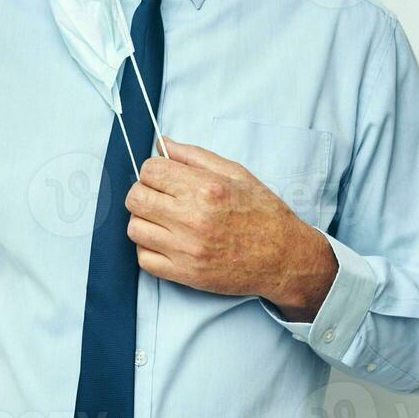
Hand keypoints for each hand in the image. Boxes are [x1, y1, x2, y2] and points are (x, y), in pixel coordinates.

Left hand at [123, 139, 337, 319]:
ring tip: (165, 220)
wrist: (284, 257)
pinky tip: (166, 242)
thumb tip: (162, 143)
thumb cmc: (263, 213)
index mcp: (205, 188)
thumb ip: (194, 155)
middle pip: (135, 198)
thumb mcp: (235, 173)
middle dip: (144, 192)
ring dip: (145, 221)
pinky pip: (143, 259)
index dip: (154, 170)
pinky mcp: (184, 274)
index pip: (150, 170)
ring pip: (134, 228)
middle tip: (161, 197)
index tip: (164, 177)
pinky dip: (149, 249)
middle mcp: (192, 218)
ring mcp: (186, 249)